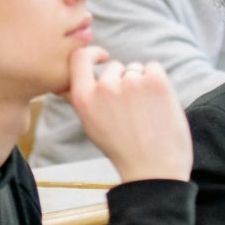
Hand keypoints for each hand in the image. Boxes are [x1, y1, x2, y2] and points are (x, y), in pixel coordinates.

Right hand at [68, 45, 191, 183]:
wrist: (154, 170)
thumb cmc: (124, 151)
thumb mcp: (91, 126)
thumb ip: (82, 99)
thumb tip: (66, 82)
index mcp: (83, 98)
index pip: (79, 59)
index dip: (91, 54)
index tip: (102, 57)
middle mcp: (104, 87)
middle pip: (115, 68)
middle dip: (123, 81)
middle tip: (133, 111)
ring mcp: (130, 82)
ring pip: (135, 69)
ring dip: (142, 83)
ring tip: (146, 113)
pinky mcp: (155, 81)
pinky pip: (154, 68)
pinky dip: (158, 81)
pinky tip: (158, 105)